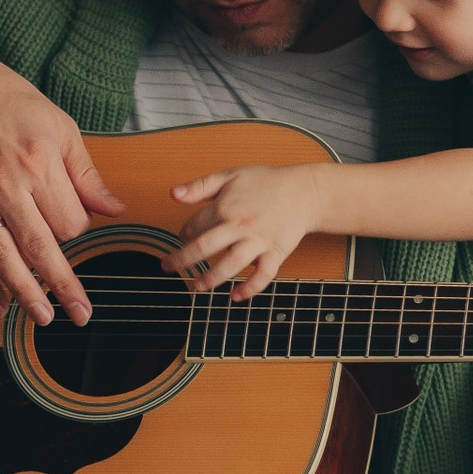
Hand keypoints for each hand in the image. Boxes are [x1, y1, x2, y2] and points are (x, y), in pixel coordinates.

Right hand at [0, 40, 123, 325]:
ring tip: (42, 318)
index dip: (79, 230)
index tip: (75, 224)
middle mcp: (6, 183)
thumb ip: (86, 174)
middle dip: (63, 285)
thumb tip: (114, 209)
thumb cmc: (6, 101)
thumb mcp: (59, 126)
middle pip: (41, 247)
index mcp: (39, 162)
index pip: (70, 220)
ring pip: (2, 257)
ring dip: (24, 293)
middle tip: (81, 314)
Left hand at [165, 164, 329, 298]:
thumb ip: (200, 186)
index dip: (183, 233)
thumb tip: (173, 194)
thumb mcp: (230, 176)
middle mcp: (240, 225)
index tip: (183, 238)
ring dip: (212, 278)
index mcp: (226, 207)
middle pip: (206, 247)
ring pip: (231, 263)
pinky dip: (250, 288)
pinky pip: (263, 274)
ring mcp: (259, 241)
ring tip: (197, 287)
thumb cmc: (267, 183)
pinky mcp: (276, 252)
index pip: (195, 225)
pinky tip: (235, 297)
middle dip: (183, 260)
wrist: (304, 191)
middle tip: (168, 267)